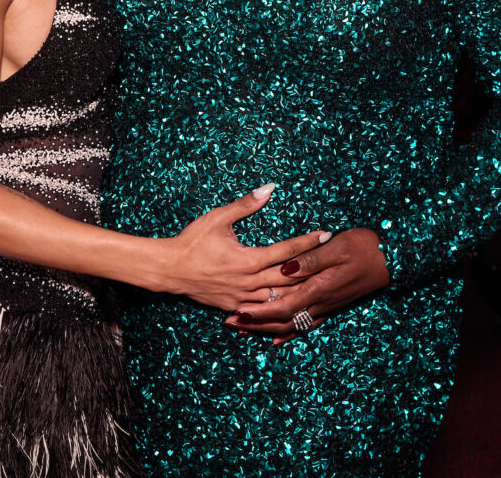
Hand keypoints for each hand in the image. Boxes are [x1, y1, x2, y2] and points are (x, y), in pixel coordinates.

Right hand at [159, 185, 332, 311]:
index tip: (326, 234)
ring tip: (318, 282)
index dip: (308, 242)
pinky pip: (262, 311)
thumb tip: (269, 188)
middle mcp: (249, 282)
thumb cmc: (193, 241)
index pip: (287, 251)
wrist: (169, 269)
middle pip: (290, 279)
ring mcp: (242, 298)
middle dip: (312, 268)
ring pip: (279, 298)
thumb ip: (246, 205)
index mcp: (248, 260)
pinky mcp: (234, 307)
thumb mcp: (218, 218)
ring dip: (298, 291)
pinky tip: (291, 303)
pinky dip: (278, 306)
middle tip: (331, 260)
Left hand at [224, 228, 388, 342]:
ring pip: (292, 327)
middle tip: (229, 323)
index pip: (283, 307)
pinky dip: (287, 334)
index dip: (259, 312)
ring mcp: (326, 307)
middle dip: (255, 324)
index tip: (237, 312)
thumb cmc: (363, 247)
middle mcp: (321, 303)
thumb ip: (310, 259)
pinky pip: (305, 326)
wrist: (390, 259)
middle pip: (283, 322)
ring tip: (242, 330)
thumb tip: (284, 268)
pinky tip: (275, 339)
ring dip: (266, 330)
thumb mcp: (336, 247)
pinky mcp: (330, 306)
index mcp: (319, 289)